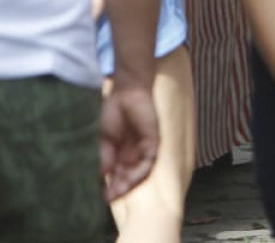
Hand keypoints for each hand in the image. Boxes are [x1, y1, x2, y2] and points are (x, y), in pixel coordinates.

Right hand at [99, 86, 158, 200]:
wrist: (126, 93)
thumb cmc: (113, 113)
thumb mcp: (105, 139)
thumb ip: (105, 156)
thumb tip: (103, 175)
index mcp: (121, 153)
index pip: (119, 174)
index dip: (112, 186)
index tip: (104, 197)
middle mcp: (134, 153)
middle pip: (130, 176)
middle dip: (120, 188)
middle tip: (110, 198)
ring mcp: (144, 148)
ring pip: (140, 172)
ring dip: (130, 183)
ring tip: (118, 192)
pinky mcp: (153, 141)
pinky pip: (150, 161)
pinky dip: (140, 171)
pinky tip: (129, 179)